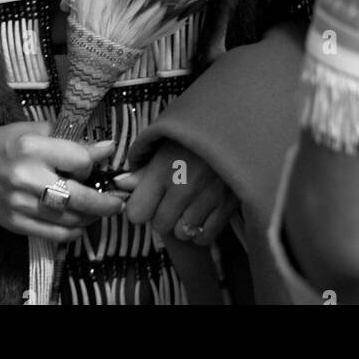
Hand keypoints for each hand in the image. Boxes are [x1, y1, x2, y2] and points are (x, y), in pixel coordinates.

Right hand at [0, 120, 125, 243]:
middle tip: (118, 201)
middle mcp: (26, 178)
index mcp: (32, 148)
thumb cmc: (5, 143)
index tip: (89, 163)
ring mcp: (20, 204)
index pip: (80, 161)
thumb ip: (72, 140)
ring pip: (70, 220)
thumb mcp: (36, 131)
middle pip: (79, 197)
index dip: (90, 163)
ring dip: (92, 218)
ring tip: (100, 211)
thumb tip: (107, 149)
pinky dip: (73, 232)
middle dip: (105, 202)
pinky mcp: (16, 224)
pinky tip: (80, 224)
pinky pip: (54, 236)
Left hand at [114, 142, 237, 246]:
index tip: (148, 199)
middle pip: (160, 225)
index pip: (137, 212)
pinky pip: (205, 237)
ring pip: (183, 233)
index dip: (141, 207)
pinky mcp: (227, 206)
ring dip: (183, 223)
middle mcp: (183, 187)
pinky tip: (203, 213)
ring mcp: (207, 198)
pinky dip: (202, 231)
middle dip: (163, 215)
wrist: (238, 122)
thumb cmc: (196, 130)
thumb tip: (120, 184)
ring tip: (189, 204)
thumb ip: (143, 166)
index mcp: (164, 168)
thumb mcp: (166, 141)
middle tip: (172, 199)